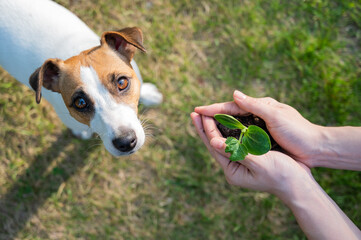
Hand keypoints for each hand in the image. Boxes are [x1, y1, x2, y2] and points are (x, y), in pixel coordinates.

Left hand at [190, 112, 312, 199]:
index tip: (200, 114)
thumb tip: (213, 142)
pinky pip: (233, 141)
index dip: (207, 129)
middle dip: (205, 128)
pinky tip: (224, 122)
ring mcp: (240, 162)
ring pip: (223, 141)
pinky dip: (227, 130)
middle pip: (215, 144)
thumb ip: (236, 152)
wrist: (299, 184)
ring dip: (215, 127)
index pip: (214, 145)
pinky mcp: (249, 157)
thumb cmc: (282, 174)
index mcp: (232, 171)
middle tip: (194, 112)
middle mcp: (233, 167)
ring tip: (205, 115)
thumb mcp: (259, 163)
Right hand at [194, 90, 322, 167]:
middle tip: (195, 117)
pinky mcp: (263, 139)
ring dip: (219, 126)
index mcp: (261, 106)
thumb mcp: (276, 116)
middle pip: (230, 114)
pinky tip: (222, 140)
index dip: (213, 108)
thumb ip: (254, 105)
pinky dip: (230, 137)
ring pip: (234, 125)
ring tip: (203, 127)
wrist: (316, 149)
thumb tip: (234, 93)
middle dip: (213, 115)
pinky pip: (242, 136)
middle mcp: (258, 115)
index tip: (197, 109)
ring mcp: (260, 127)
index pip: (232, 106)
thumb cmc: (298, 131)